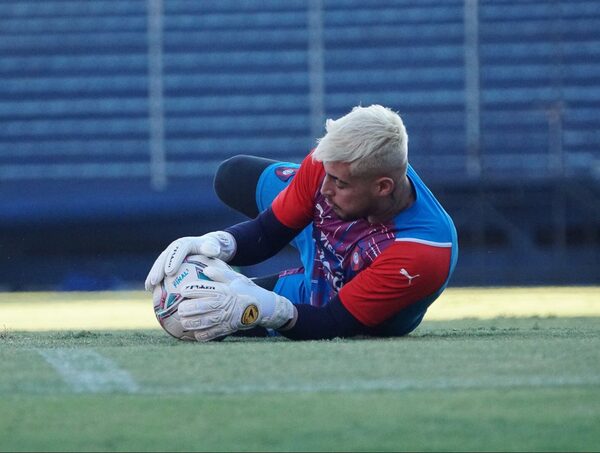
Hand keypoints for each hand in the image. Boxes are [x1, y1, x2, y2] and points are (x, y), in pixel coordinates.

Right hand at [145, 231, 235, 289]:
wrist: (208, 248)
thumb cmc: (213, 250)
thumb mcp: (215, 247)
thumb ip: (212, 248)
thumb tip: (213, 251)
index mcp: (185, 243)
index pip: (178, 249)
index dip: (173, 260)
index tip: (170, 272)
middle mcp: (175, 248)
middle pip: (164, 257)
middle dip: (158, 269)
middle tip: (155, 281)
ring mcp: (170, 256)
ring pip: (159, 265)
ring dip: (153, 275)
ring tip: (149, 288)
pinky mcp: (168, 263)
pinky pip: (160, 272)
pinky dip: (156, 281)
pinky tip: (152, 293)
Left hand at [177, 266, 295, 341]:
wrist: (262, 308)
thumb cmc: (246, 290)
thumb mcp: (236, 278)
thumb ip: (220, 274)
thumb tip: (206, 269)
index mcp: (224, 291)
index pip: (204, 289)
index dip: (191, 290)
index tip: (183, 290)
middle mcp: (223, 305)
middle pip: (201, 307)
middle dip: (188, 308)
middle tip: (180, 308)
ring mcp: (225, 318)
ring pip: (204, 322)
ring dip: (192, 323)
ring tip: (183, 322)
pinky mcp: (227, 329)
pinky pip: (211, 334)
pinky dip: (202, 334)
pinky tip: (194, 333)